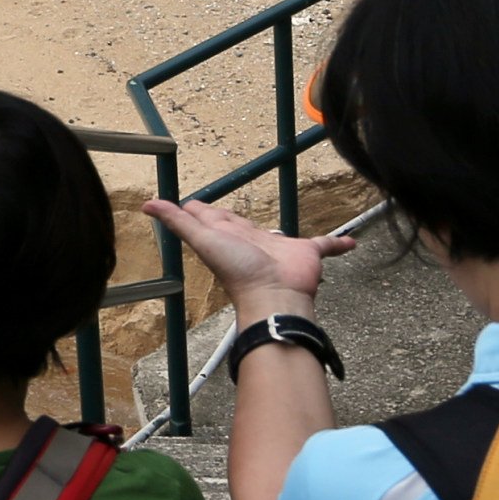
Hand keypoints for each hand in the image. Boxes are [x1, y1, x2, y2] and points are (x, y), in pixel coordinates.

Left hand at [142, 195, 356, 325]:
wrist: (275, 295)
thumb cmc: (239, 270)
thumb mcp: (203, 240)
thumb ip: (178, 222)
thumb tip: (147, 204)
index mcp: (228, 236)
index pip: (211, 219)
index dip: (201, 210)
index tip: (192, 203)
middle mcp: (252, 241)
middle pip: (241, 225)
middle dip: (234, 219)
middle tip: (226, 210)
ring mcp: (281, 249)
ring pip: (283, 236)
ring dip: (282, 235)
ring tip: (281, 232)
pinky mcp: (308, 254)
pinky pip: (326, 245)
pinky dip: (338, 244)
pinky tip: (351, 243)